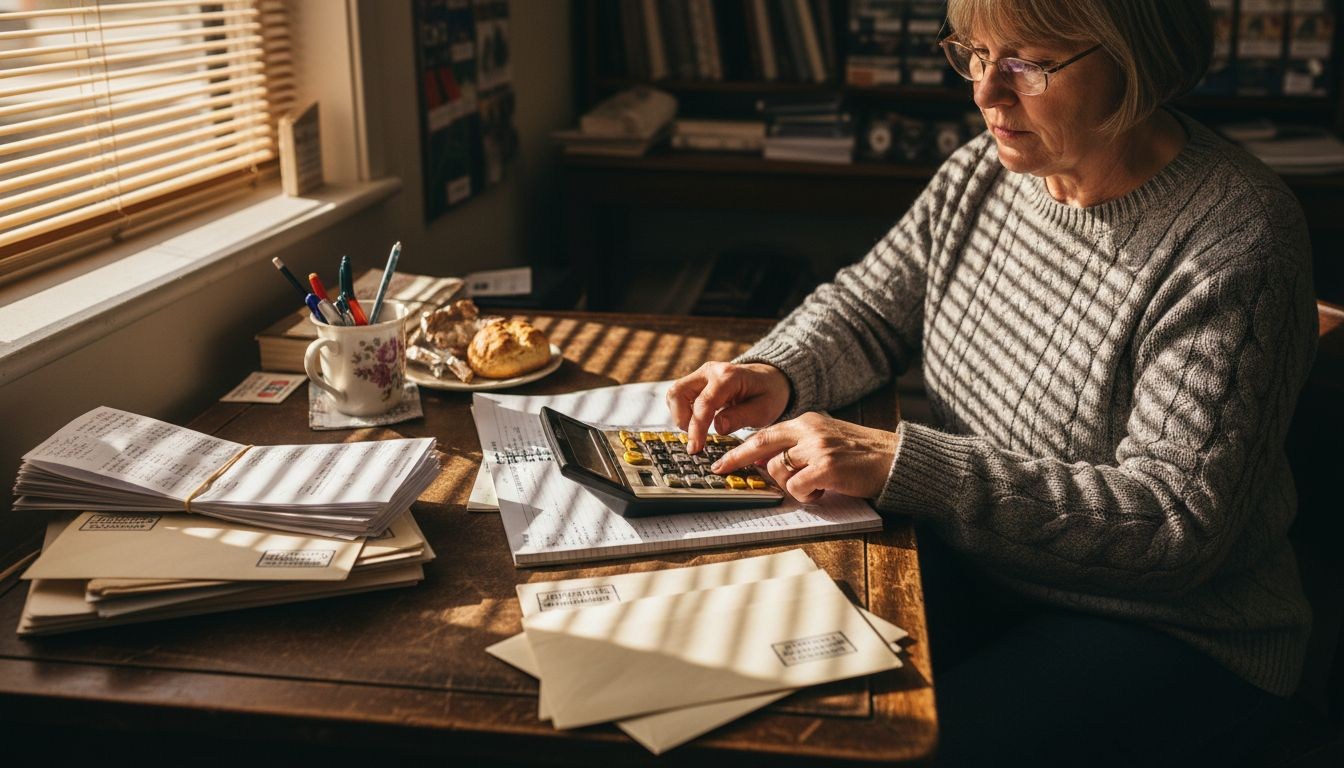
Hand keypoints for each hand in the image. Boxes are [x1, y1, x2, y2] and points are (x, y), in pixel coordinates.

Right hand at [666, 362, 790, 453]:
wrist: (769, 379)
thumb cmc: (768, 394)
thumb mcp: (764, 410)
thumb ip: (741, 417)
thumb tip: (718, 427)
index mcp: (729, 376)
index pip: (703, 403)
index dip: (696, 428)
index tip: (695, 449)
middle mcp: (710, 371)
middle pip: (678, 393)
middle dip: (681, 420)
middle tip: (695, 439)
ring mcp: (701, 374)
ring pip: (674, 394)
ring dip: (680, 416)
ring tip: (698, 431)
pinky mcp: (696, 381)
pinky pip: (679, 396)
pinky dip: (682, 412)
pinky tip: (699, 422)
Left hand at [710, 412, 897, 502]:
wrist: (894, 458)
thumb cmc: (861, 455)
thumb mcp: (826, 440)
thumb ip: (798, 446)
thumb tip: (765, 461)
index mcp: (807, 421)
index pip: (766, 433)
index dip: (741, 448)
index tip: (723, 458)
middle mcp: (809, 431)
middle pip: (761, 443)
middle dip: (737, 458)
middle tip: (722, 469)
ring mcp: (817, 448)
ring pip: (779, 470)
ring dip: (790, 486)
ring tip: (814, 486)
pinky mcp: (826, 467)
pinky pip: (797, 487)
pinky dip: (805, 496)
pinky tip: (822, 492)